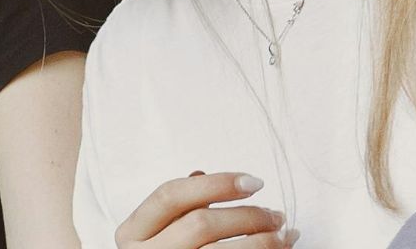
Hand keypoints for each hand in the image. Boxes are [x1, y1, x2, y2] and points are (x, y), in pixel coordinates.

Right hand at [114, 171, 295, 247]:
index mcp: (132, 232)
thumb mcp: (158, 233)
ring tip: (283, 233)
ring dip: (263, 241)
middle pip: (200, 223)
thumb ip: (177, 208)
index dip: (214, 184)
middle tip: (275, 215)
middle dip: (246, 215)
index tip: (252, 182)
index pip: (171, 195)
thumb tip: (201, 174)